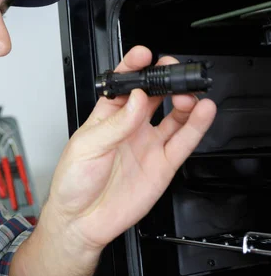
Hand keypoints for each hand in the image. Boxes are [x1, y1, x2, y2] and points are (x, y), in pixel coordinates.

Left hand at [46, 45, 216, 251]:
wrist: (81, 220)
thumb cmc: (72, 182)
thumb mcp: (86, 147)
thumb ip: (115, 124)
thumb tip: (137, 100)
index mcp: (106, 117)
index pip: (124, 85)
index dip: (134, 68)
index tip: (143, 55)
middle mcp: (130, 127)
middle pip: (155, 95)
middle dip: (165, 79)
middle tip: (173, 70)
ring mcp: (148, 145)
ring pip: (175, 115)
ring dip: (184, 100)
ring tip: (189, 91)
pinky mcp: (163, 165)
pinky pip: (184, 141)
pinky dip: (196, 125)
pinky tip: (203, 111)